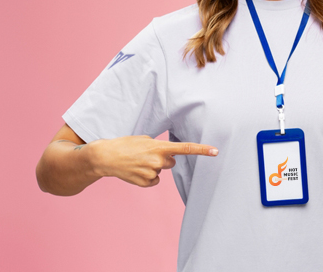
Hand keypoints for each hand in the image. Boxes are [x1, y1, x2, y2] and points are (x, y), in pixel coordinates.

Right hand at [89, 136, 217, 186]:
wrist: (106, 157)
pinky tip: (135, 171)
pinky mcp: (146, 183)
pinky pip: (154, 180)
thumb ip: (159, 146)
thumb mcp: (145, 139)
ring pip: (161, 171)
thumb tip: (169, 155)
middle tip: (145, 155)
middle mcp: (159, 160)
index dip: (202, 150)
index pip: (186, 148)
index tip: (215, 151)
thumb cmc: (126, 144)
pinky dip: (147, 177)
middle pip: (171, 162)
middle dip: (162, 159)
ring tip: (137, 162)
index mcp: (160, 147)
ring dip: (152, 167)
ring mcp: (152, 173)